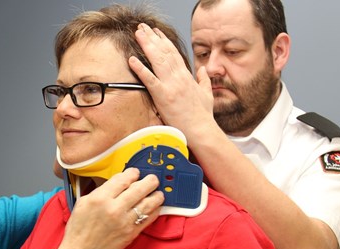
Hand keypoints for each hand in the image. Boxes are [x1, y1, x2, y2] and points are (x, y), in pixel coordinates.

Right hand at [55, 168, 163, 248]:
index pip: (122, 179)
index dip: (132, 173)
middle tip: (153, 179)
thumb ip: (101, 191)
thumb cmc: (79, 229)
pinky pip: (149, 219)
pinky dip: (155, 211)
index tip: (135, 172)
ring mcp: (125, 222)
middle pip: (139, 188)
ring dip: (156, 196)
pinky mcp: (131, 233)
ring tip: (158, 192)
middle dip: (149, 181)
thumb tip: (118, 183)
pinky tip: (155, 207)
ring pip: (148, 203)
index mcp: (100, 198)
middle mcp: (114, 208)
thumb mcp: (83, 202)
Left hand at [129, 23, 215, 137]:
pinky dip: (140, 69)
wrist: (201, 130)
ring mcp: (171, 85)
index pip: (174, 54)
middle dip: (152, 38)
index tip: (156, 33)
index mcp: (187, 76)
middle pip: (163, 52)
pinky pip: (149, 80)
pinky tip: (132, 59)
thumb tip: (203, 69)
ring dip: (146, 45)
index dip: (164, 41)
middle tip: (142, 27)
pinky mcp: (163, 96)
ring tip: (138, 34)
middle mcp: (178, 77)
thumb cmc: (203, 115)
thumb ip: (204, 80)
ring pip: (157, 60)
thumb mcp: (207, 94)